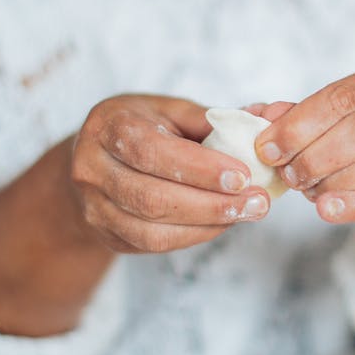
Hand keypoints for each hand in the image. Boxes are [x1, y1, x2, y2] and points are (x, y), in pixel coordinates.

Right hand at [71, 95, 271, 253]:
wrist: (95, 158)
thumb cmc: (141, 127)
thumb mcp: (169, 110)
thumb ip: (210, 119)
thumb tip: (262, 121)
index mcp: (108, 126)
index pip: (152, 152)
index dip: (199, 168)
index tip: (242, 176)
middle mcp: (91, 168)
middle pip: (152, 197)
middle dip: (211, 204)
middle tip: (256, 203)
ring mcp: (94, 206)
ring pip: (152, 229)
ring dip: (206, 225)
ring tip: (245, 214)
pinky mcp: (106, 234)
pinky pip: (153, 244)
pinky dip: (194, 236)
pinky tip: (221, 223)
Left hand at [254, 63, 354, 247]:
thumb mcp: (334, 124)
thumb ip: (301, 117)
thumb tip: (263, 115)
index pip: (346, 95)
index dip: (301, 122)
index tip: (269, 147)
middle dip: (317, 153)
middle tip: (288, 173)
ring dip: (336, 179)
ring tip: (308, 190)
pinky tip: (327, 209)